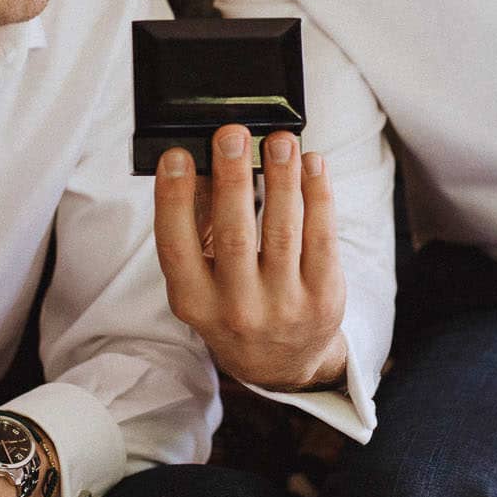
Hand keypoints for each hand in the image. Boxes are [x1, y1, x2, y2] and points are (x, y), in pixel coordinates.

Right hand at [153, 123, 346, 390]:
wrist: (281, 362)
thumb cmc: (233, 305)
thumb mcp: (202, 283)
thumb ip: (197, 229)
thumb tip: (201, 165)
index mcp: (194, 302)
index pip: (177, 247)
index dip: (173, 200)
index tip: (176, 156)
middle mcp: (237, 309)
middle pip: (234, 235)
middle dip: (233, 179)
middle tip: (232, 134)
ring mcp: (284, 306)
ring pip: (283, 231)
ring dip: (282, 179)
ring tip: (280, 140)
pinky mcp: (323, 298)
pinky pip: (322, 238)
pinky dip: (318, 196)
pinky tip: (312, 165)